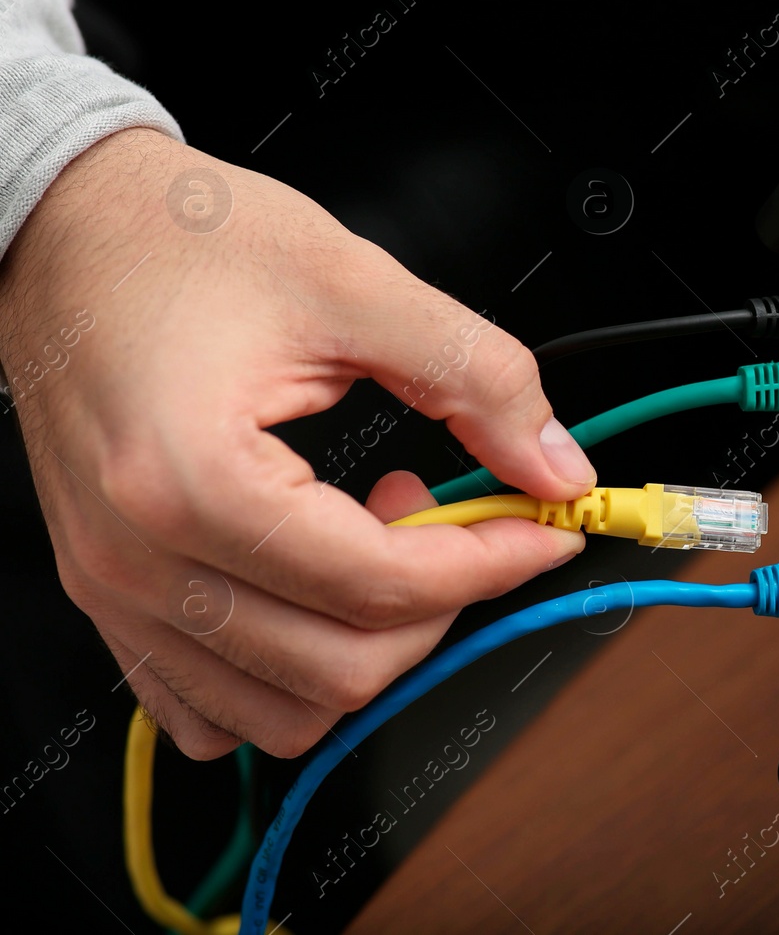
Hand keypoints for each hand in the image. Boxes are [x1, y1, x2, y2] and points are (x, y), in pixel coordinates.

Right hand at [0, 128, 594, 758]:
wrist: (68, 224)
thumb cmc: (180, 239)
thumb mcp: (357, 284)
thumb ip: (478, 379)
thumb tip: (555, 466)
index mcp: (192, 480)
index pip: (381, 587)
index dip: (492, 561)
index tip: (544, 528)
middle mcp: (135, 558)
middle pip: (338, 670)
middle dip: (436, 608)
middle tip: (455, 520)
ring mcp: (111, 589)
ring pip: (280, 711)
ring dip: (366, 644)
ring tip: (375, 535)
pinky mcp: (106, 594)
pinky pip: (208, 706)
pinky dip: (287, 675)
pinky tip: (315, 586)